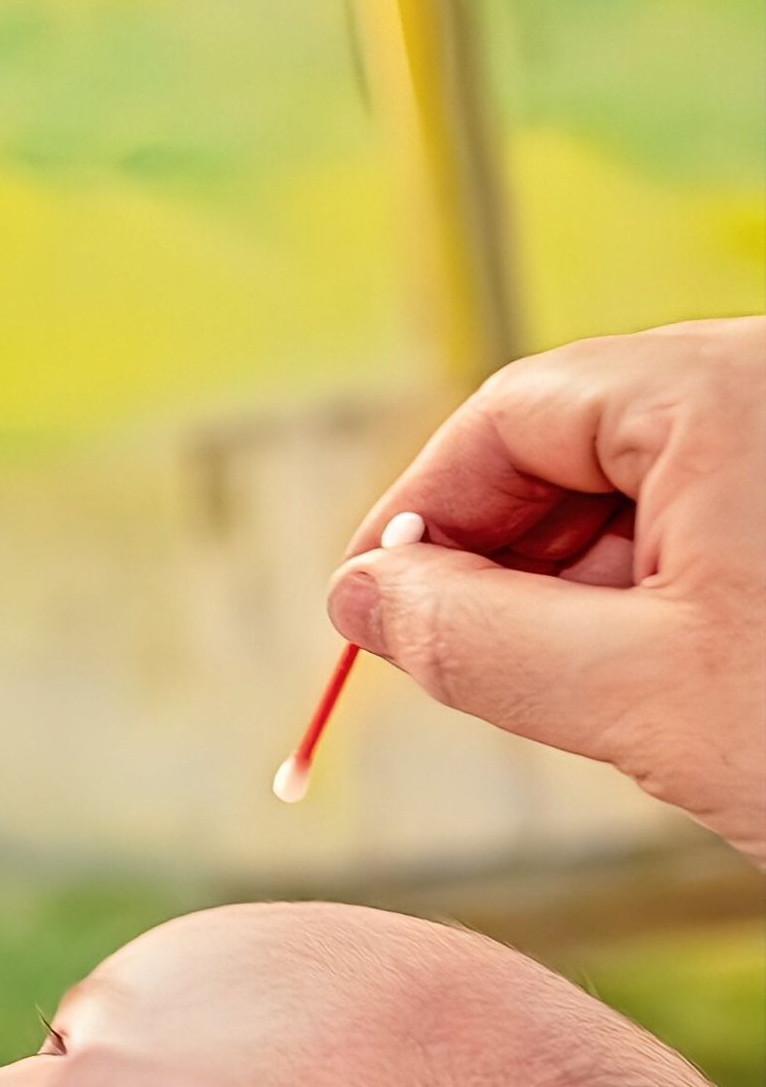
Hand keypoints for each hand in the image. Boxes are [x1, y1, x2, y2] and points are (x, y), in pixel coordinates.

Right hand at [326, 319, 765, 864]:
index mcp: (717, 386)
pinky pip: (728, 523)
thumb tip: (358, 598)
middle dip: (507, 556)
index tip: (366, 614)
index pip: (510, 415)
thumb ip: (469, 640)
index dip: (420, 516)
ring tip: (589, 699)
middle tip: (456, 671)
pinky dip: (672, 599)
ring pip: (655, 490)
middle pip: (583, 441)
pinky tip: (677, 688)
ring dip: (587, 587)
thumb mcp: (632, 700)